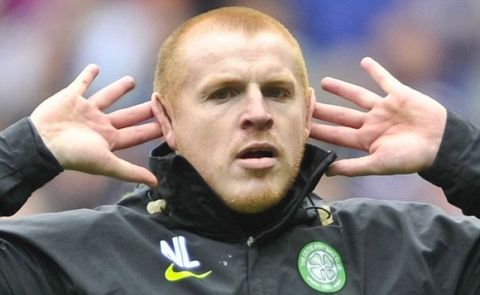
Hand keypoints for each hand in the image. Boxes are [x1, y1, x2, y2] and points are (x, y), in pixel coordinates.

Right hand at [30, 64, 161, 185]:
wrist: (42, 143)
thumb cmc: (74, 155)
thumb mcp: (106, 163)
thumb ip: (131, 172)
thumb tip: (156, 182)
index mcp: (110, 139)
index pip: (138, 133)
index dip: (154, 129)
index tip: (171, 122)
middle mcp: (100, 125)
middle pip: (128, 115)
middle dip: (144, 109)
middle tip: (160, 100)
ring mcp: (86, 111)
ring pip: (107, 97)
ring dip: (119, 89)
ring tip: (132, 80)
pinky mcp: (71, 97)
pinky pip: (81, 83)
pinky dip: (87, 75)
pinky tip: (95, 67)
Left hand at [310, 57, 446, 176]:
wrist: (440, 144)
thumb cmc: (410, 158)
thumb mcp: (379, 164)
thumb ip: (353, 167)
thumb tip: (328, 171)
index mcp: (365, 140)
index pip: (335, 134)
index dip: (318, 130)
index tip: (299, 126)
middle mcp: (371, 123)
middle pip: (341, 114)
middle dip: (322, 109)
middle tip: (303, 102)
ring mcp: (384, 109)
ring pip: (357, 96)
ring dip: (341, 89)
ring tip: (323, 82)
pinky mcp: (399, 95)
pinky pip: (385, 80)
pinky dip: (376, 71)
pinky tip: (365, 61)